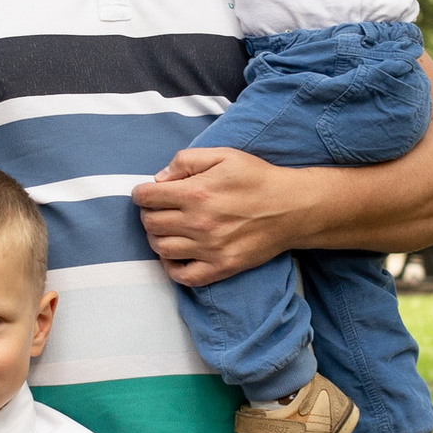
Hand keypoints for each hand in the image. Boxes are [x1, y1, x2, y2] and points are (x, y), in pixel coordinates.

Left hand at [134, 145, 301, 284]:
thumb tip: (159, 178)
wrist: (292, 208)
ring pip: (161, 249)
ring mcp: (209, 249)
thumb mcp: (224, 155)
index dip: (140, 194)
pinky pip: (183, 276)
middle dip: (147, 214)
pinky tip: (176, 255)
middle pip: (150, 224)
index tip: (145, 194)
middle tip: (159, 210)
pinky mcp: (221, 267)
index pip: (146, 197)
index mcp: (195, 193)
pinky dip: (172, 268)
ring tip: (167, 230)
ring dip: (157, 238)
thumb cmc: (258, 178)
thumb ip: (187, 160)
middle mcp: (198, 223)